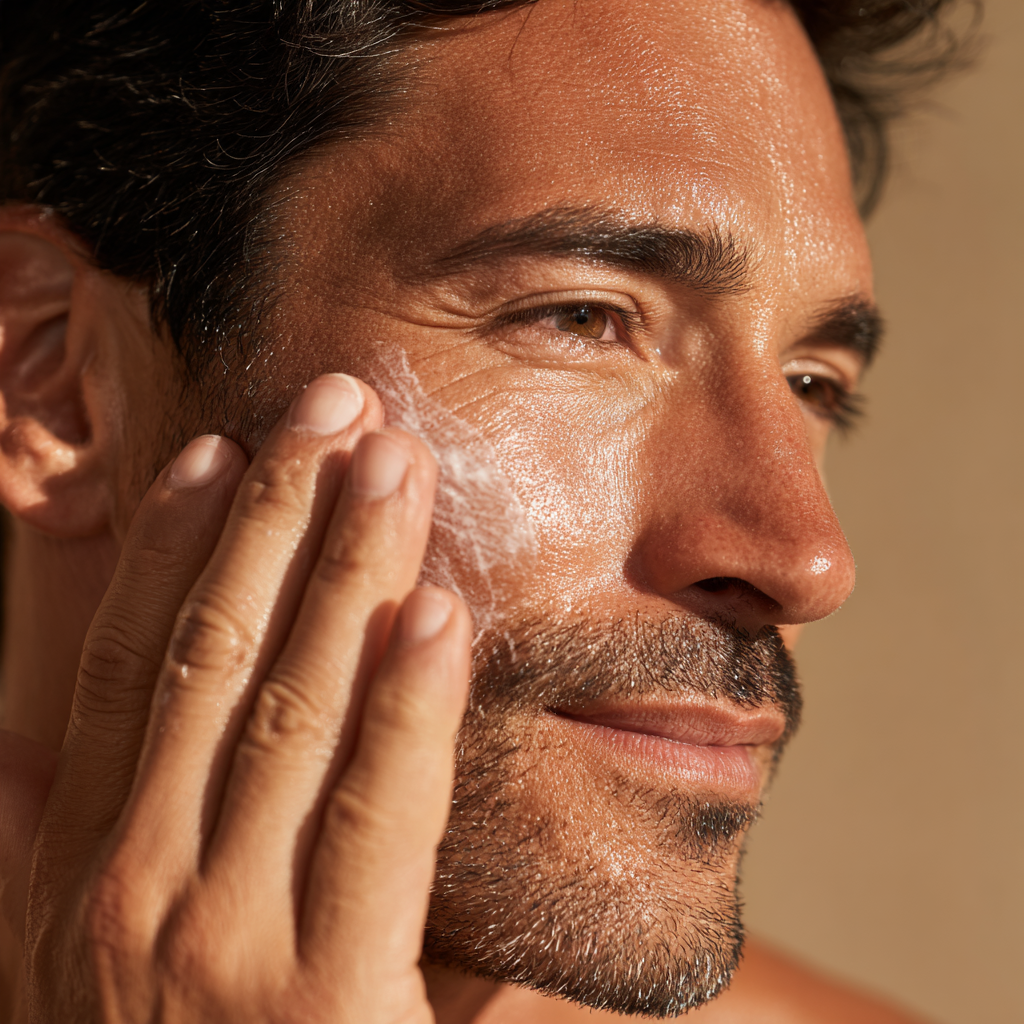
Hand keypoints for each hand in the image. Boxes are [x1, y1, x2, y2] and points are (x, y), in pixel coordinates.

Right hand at [0, 374, 471, 1021]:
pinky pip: (373, 817)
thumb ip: (145, 853)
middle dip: (279, 517)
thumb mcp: (138, 971)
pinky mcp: (321, 1007)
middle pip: (212, 655)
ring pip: (289, 707)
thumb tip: (81, 748)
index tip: (224, 453)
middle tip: (332, 403)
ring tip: (391, 460)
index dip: (172, 550)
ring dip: (345, 568)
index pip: (131, 669)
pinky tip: (436, 609)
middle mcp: (129, 892)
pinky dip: (405, 705)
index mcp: (84, 874)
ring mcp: (214, 949)